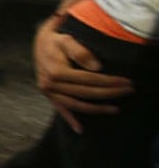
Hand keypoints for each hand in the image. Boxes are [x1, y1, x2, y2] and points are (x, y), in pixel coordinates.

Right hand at [33, 18, 132, 132]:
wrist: (40, 41)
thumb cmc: (55, 39)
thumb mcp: (66, 39)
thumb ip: (80, 51)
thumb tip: (97, 68)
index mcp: (56, 71)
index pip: (89, 80)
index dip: (109, 82)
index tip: (126, 82)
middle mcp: (51, 84)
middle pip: (85, 93)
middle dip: (109, 93)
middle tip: (128, 91)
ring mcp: (48, 92)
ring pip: (76, 105)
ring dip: (96, 109)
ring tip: (115, 109)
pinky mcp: (48, 95)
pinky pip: (61, 109)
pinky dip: (70, 120)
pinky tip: (80, 129)